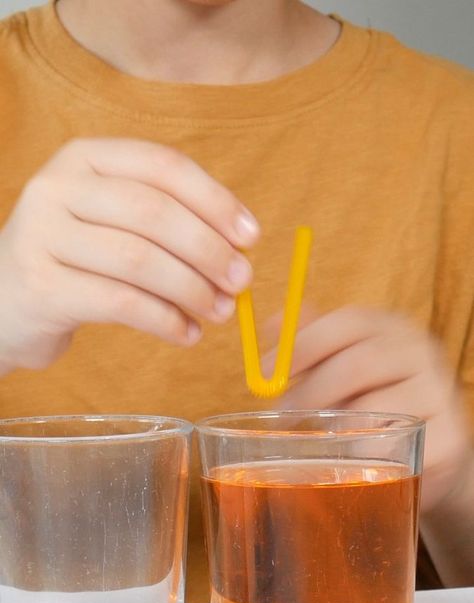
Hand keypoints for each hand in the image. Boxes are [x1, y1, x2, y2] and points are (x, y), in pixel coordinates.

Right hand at [0, 138, 258, 371]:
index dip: (215, 200)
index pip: (162, 166)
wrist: (4, 302)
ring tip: (220, 312)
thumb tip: (240, 248)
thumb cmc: (76, 261)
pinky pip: (121, 303)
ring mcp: (42, 234)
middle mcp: (58, 186)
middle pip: (153, 212)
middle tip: (242, 282)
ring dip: (192, 290)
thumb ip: (167, 222)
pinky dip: (165, 321)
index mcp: (85, 157)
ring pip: (139, 260)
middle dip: (209, 250)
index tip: (251, 236)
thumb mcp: (112, 222)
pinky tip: (187, 334)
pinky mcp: (41, 286)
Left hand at [264, 306, 470, 510]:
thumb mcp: (344, 369)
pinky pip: (396, 445)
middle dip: (312, 391)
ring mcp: (439, 392)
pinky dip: (364, 454)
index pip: (347, 322)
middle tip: (285, 415)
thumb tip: (273, 323)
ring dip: (335, 427)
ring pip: (376, 407)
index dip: (303, 344)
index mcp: (390, 328)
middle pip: (359, 362)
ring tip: (315, 439)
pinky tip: (350, 459)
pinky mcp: (449, 435)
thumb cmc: (377, 404)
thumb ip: (312, 346)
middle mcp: (420, 351)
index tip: (268, 371)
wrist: (430, 452)